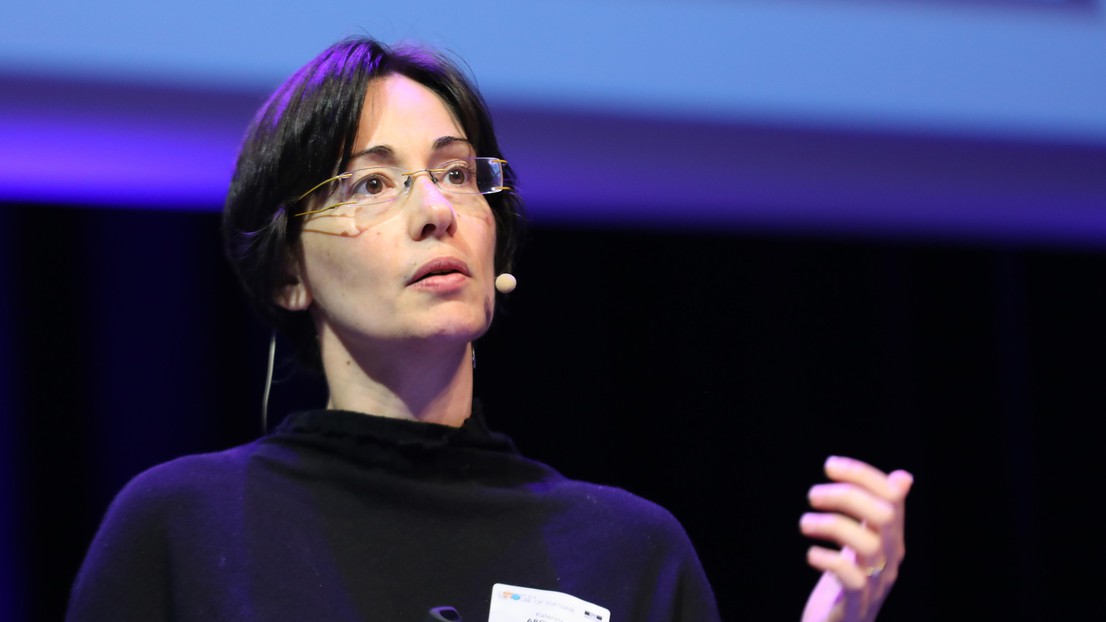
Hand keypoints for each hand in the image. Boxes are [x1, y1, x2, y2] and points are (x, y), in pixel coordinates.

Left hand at [799, 456, 912, 621]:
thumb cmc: (848, 583)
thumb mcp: (862, 544)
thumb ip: (877, 513)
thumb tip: (904, 477)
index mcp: (891, 540)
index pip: (891, 497)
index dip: (862, 474)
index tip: (830, 465)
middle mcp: (889, 560)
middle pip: (883, 515)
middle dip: (847, 495)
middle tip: (813, 495)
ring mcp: (875, 583)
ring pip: (867, 544)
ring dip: (831, 524)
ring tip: (805, 524)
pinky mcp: (855, 605)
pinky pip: (851, 578)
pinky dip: (828, 560)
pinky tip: (812, 555)